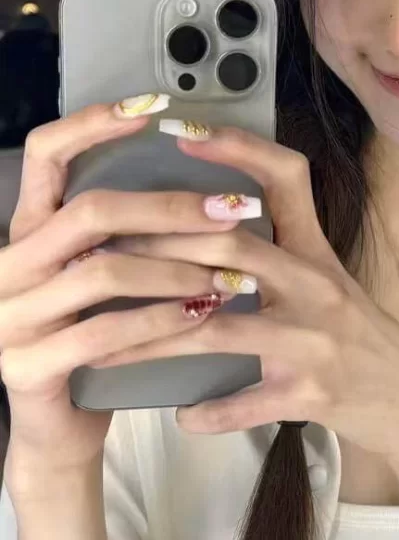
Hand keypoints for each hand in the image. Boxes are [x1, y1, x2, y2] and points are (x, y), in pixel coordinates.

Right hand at [0, 103, 243, 493]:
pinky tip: (204, 315)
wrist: (57, 430)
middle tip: (234, 210)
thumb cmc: (93, 340)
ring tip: (233, 274)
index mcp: (27, 231)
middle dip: (171, 207)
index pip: (46, 154)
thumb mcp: (100, 276)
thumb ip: (122, 232)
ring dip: (180, 268)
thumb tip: (196, 179)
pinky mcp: (27, 366)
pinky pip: (108, 332)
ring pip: (104, 271)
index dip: (94, 124)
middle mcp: (9, 265)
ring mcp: (11, 316)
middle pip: (90, 211)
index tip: (152, 109)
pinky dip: (164, 321)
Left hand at [90, 126, 398, 462]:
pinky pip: (247, 402)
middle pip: (232, 247)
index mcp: (317, 253)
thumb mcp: (329, 282)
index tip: (181, 134)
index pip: (284, 178)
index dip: (236, 149)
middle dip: (160, 248)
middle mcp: (318, 287)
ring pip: (220, 329)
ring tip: (107, 343)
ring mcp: (315, 342)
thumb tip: (202, 232)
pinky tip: (180, 414)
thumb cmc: (361, 338)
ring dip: (156, 336)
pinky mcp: (311, 394)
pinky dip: (209, 410)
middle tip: (103, 252)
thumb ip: (278, 254)